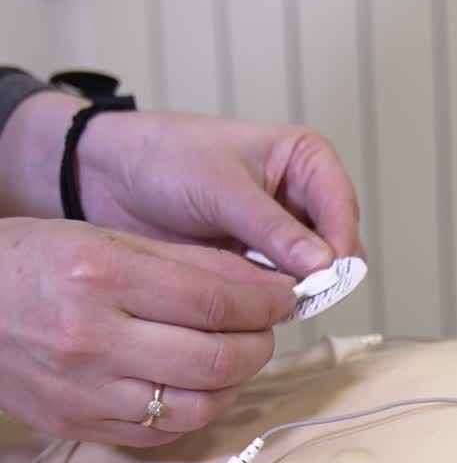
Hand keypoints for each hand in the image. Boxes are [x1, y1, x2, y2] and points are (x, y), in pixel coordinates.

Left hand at [0, 92, 360, 278]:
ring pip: (316, 275)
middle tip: (296, 293)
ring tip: (269, 300)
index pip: (343, 208)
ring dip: (297, 291)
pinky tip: (252, 305)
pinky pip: (284, 292)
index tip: (324, 275)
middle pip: (338, 247)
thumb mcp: (221, 188)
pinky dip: (273, 302)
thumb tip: (324, 265)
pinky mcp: (263, 266)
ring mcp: (286, 237)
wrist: (107, 180)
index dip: (339, 244)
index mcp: (307, 160)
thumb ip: (274, 228)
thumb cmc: (161, 158)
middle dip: (321, 273)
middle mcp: (305, 199)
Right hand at [0, 218, 295, 445]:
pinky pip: (164, 433)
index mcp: (101, 277)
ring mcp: (87, 391)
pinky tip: (197, 386)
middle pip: (216, 361)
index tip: (285, 299)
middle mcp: (94, 339)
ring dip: (233, 385)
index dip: (266, 305)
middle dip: (258, 346)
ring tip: (233, 358)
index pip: (215, 302)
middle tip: (263, 330)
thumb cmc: (32, 264)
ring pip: (198, 406)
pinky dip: (195, 411)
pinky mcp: (81, 426)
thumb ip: (191, 264)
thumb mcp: (105, 240)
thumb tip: (266, 287)